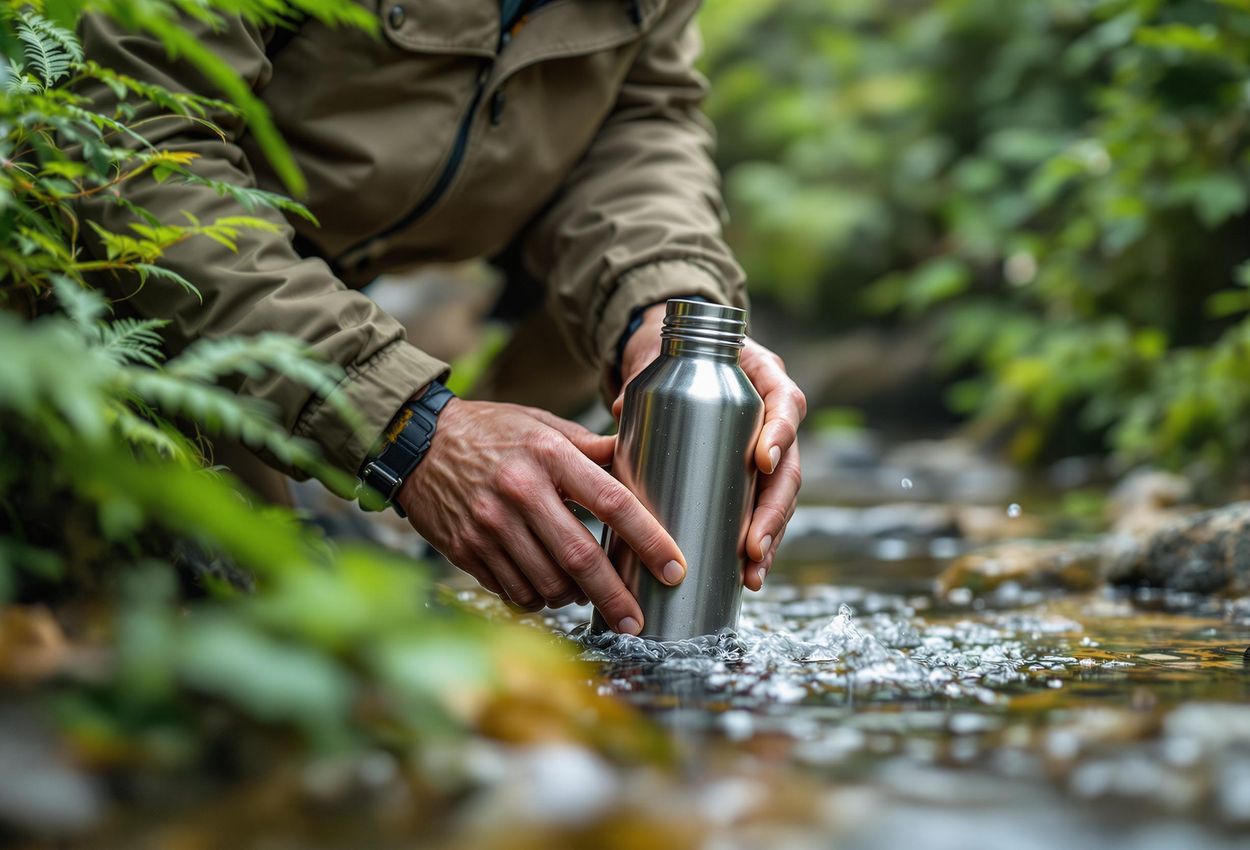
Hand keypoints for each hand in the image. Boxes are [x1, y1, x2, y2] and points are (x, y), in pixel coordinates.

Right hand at [397, 398, 687, 634]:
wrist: (417, 444)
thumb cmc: (489, 431)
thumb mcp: (541, 424)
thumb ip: (589, 448)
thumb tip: (636, 461)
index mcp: (548, 455)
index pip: (612, 502)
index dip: (649, 540)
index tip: (673, 568)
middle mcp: (520, 491)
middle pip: (581, 557)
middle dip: (616, 597)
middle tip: (637, 620)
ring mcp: (490, 524)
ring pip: (547, 583)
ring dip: (575, 598)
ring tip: (586, 594)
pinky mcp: (467, 549)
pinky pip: (515, 591)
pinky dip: (538, 598)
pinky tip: (546, 589)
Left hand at [616, 304, 805, 590]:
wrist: (681, 358)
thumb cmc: (674, 358)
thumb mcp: (661, 362)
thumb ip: (640, 385)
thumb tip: (620, 416)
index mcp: (764, 377)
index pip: (785, 403)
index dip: (780, 434)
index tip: (762, 461)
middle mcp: (777, 415)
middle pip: (789, 467)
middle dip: (773, 512)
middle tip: (752, 548)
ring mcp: (771, 447)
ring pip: (782, 497)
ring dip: (771, 537)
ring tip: (753, 572)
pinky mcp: (755, 474)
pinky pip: (765, 509)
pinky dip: (760, 543)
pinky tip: (750, 575)